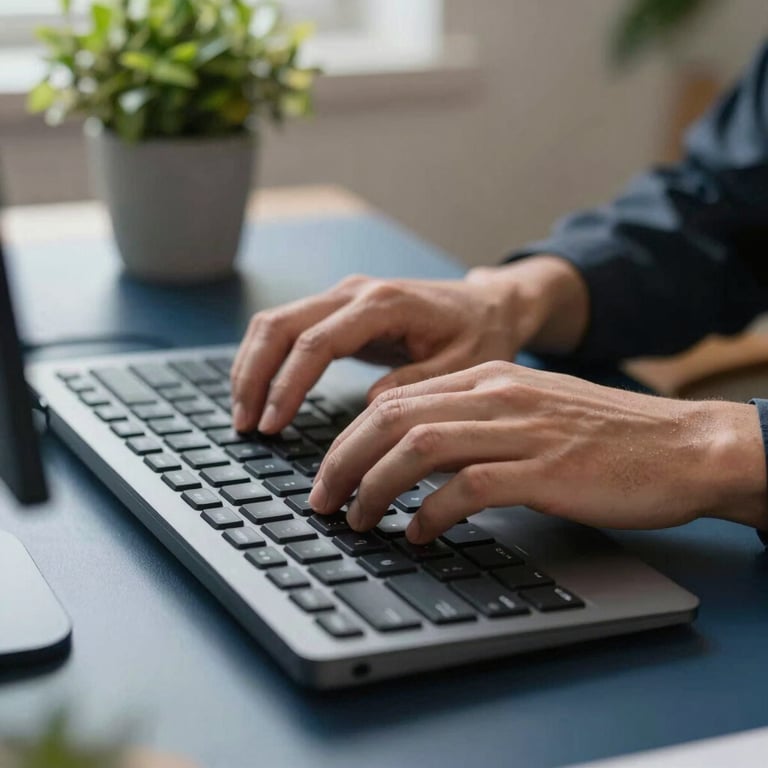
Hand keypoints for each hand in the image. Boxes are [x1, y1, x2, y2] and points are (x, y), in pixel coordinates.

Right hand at [231, 256, 587, 432]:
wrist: (488, 306)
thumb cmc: (479, 335)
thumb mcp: (463, 366)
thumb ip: (416, 386)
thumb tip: (369, 411)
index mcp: (383, 304)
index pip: (316, 343)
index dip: (287, 386)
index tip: (272, 426)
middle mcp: (354, 292)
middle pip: (280, 325)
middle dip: (254, 376)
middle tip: (246, 426)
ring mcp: (343, 296)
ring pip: (275, 323)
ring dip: (251, 367)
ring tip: (244, 415)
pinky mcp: (339, 309)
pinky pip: (288, 329)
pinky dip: (266, 360)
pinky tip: (261, 392)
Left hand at [308, 361, 767, 542]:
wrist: (682, 445)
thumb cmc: (603, 435)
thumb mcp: (529, 410)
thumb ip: (473, 420)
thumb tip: (413, 452)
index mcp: (487, 378)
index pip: (395, 399)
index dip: (349, 438)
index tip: (329, 473)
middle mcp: (497, 395)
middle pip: (393, 419)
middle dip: (344, 461)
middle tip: (323, 500)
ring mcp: (521, 430)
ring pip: (419, 448)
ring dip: (376, 487)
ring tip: (358, 520)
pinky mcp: (546, 471)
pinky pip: (469, 487)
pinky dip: (432, 513)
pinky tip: (418, 534)